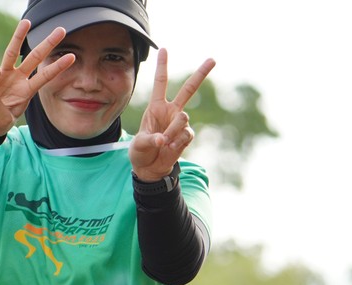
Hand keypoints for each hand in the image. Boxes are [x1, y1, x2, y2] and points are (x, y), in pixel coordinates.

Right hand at [0, 20, 74, 139]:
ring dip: (19, 35)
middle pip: (34, 57)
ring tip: (27, 22)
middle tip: (61, 30)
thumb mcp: (1, 120)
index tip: (72, 57)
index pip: (45, 77)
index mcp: (27, 92)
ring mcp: (6, 75)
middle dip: (48, 43)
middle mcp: (19, 79)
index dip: (58, 67)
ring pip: (13, 52)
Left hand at [129, 49, 215, 180]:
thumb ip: (150, 140)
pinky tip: (170, 148)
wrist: (150, 168)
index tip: (163, 49)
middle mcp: (170, 112)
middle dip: (201, 74)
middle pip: (189, 89)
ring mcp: (180, 124)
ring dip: (172, 131)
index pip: (161, 83)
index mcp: (156, 107)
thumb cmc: (141, 152)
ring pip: (183, 118)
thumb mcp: (139, 145)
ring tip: (164, 142)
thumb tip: (163, 140)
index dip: (162, 66)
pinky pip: (186, 134)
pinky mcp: (186, 136)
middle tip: (213, 59)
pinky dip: (177, 142)